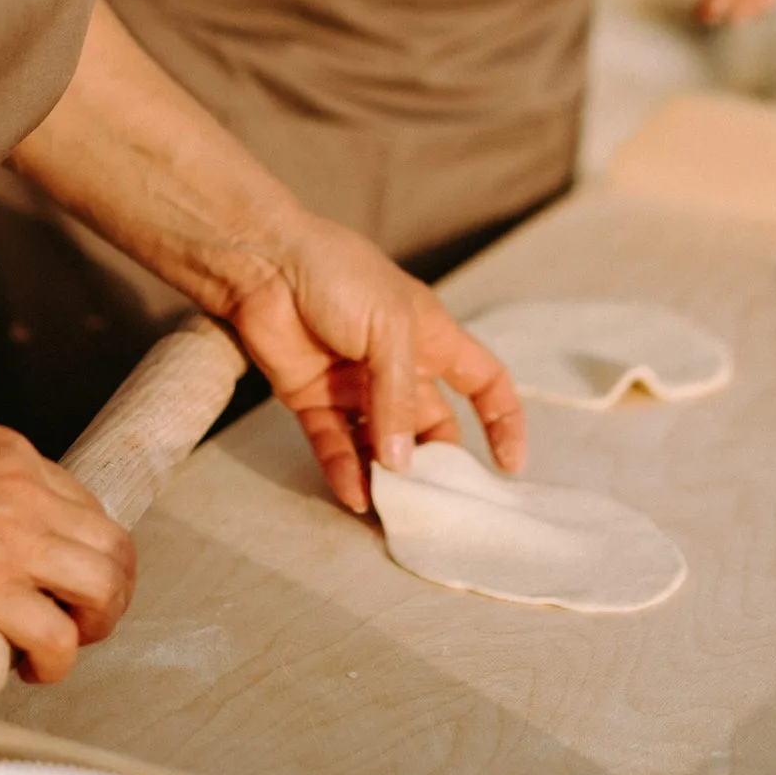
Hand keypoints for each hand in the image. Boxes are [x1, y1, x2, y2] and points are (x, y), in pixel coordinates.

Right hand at [0, 413, 133, 682]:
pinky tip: (36, 667)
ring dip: (96, 623)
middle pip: (112, 543)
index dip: (89, 549)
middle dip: (111, 589)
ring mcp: (13, 537)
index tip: (74, 575)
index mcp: (11, 457)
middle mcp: (25, 490)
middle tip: (87, 617)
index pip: (86, 504)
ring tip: (69, 643)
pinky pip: (54, 633)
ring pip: (101, 585)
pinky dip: (58, 659)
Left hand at [226, 214, 527, 513]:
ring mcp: (355, 386)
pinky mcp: (312, 401)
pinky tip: (354, 496)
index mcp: (431, 336)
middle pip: (432, 424)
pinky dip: (345, 472)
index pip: (483, 381)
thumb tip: (404, 463)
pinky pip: (336, 446)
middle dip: (438, 462)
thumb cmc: (340, 277)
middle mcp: (397, 366)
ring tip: (395, 510)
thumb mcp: (390, 328)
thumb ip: (399, 397)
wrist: (266, 264)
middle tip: (438, 501)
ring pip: (382, 444)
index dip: (502, 420)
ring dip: (389, 477)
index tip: (509, 467)